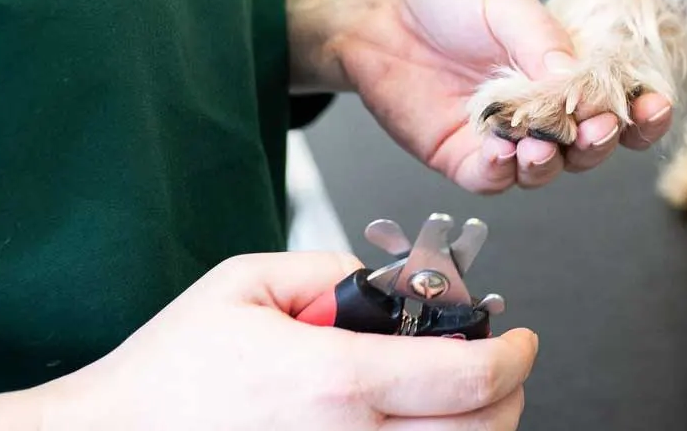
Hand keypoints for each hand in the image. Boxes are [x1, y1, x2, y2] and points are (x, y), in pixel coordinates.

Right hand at [43, 252, 536, 429]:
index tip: (519, 340)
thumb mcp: (246, 283)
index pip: (471, 377)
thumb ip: (332, 271)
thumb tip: (391, 282)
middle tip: (496, 368)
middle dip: (505, 395)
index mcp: (335, 383)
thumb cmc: (168, 374)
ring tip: (454, 401)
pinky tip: (411, 429)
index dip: (515, 356)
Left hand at [284, 0, 673, 192]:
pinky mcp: (464, 159)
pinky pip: (494, 180)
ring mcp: (506, 138)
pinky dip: (503, 172)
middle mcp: (545, 110)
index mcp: (569, 70)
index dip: (644, 110)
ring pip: (548, 169)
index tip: (652, 106)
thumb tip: (574, 76)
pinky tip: (501, 153)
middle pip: (592, 144)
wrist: (375, 12)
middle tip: (596, 128)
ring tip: (540, 144)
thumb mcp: (504, 3)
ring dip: (553, 162)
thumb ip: (542, 39)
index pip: (620, 100)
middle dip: (602, 141)